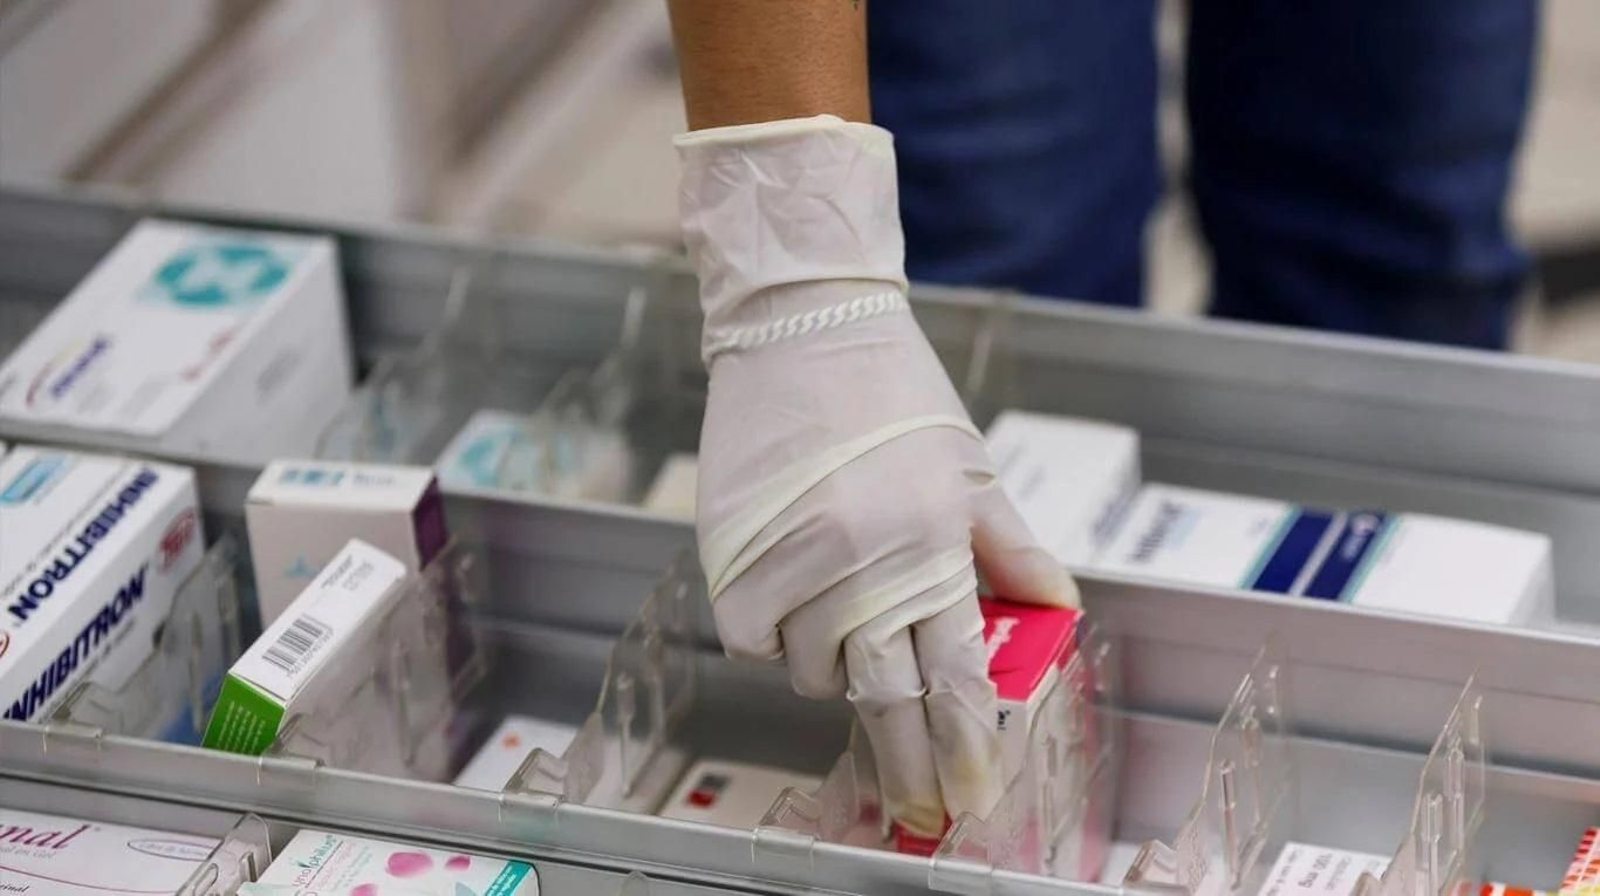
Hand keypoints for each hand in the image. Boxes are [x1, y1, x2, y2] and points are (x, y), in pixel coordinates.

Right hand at [677, 116, 1077, 835]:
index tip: (966, 794)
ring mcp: (793, 559)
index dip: (962, 743)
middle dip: (903, 762)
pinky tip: (790, 598)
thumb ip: (1011, 547)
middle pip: (884, 697)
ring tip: (844, 614)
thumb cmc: (895, 394)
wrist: (803, 327)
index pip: (956, 673)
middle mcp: (864, 560)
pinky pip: (749, 638)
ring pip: (813, 670)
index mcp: (932, 543)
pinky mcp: (733, 550)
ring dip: (834, 665)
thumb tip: (1058, 608)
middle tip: (911, 804)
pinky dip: (770, 635)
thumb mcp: (969, 467)